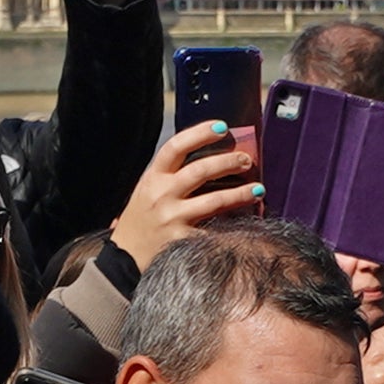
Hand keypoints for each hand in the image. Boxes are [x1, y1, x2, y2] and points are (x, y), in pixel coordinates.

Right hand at [108, 117, 260, 270]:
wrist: (124, 257)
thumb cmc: (141, 219)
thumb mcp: (148, 189)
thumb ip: (171, 174)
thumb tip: (211, 156)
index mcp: (153, 177)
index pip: (176, 147)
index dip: (200, 133)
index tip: (222, 126)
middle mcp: (162, 195)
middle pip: (200, 170)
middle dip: (229, 162)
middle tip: (247, 160)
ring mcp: (172, 218)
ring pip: (214, 201)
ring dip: (240, 193)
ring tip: (258, 189)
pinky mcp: (181, 241)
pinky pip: (213, 233)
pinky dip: (233, 229)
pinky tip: (248, 224)